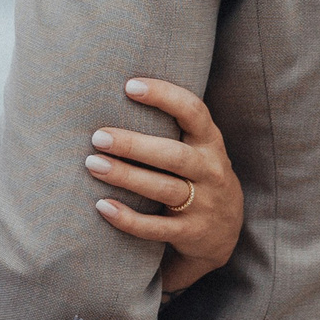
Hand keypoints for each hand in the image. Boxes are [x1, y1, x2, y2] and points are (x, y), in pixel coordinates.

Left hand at [87, 78, 241, 293]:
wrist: (226, 232)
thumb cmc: (198, 176)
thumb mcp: (198, 148)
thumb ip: (172, 127)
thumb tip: (118, 94)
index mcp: (211, 143)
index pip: (193, 111)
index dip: (164, 96)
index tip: (130, 86)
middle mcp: (210, 171)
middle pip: (172, 155)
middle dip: (134, 145)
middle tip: (98, 136)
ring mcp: (203, 204)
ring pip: (163, 189)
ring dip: (126, 176)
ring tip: (93, 164)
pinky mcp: (190, 233)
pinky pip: (157, 227)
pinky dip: (128, 219)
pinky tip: (103, 206)